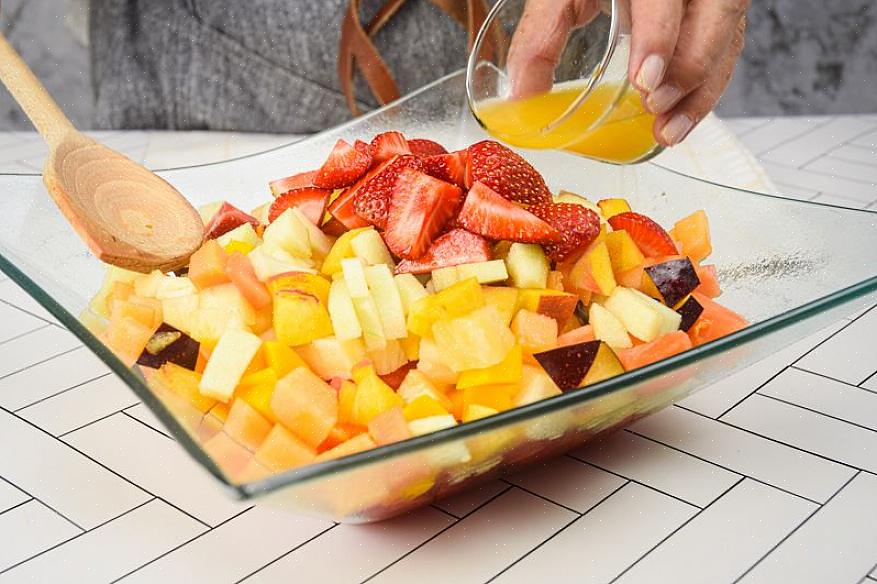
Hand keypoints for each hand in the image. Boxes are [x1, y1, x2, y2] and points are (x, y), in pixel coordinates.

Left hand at [506, 0, 749, 146]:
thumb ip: (542, 36)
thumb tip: (521, 95)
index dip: (659, 35)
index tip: (644, 78)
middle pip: (718, 13)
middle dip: (690, 65)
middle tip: (655, 105)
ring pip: (729, 37)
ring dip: (702, 89)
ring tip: (666, 130)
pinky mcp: (716, 17)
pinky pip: (728, 52)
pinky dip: (706, 92)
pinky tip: (679, 122)